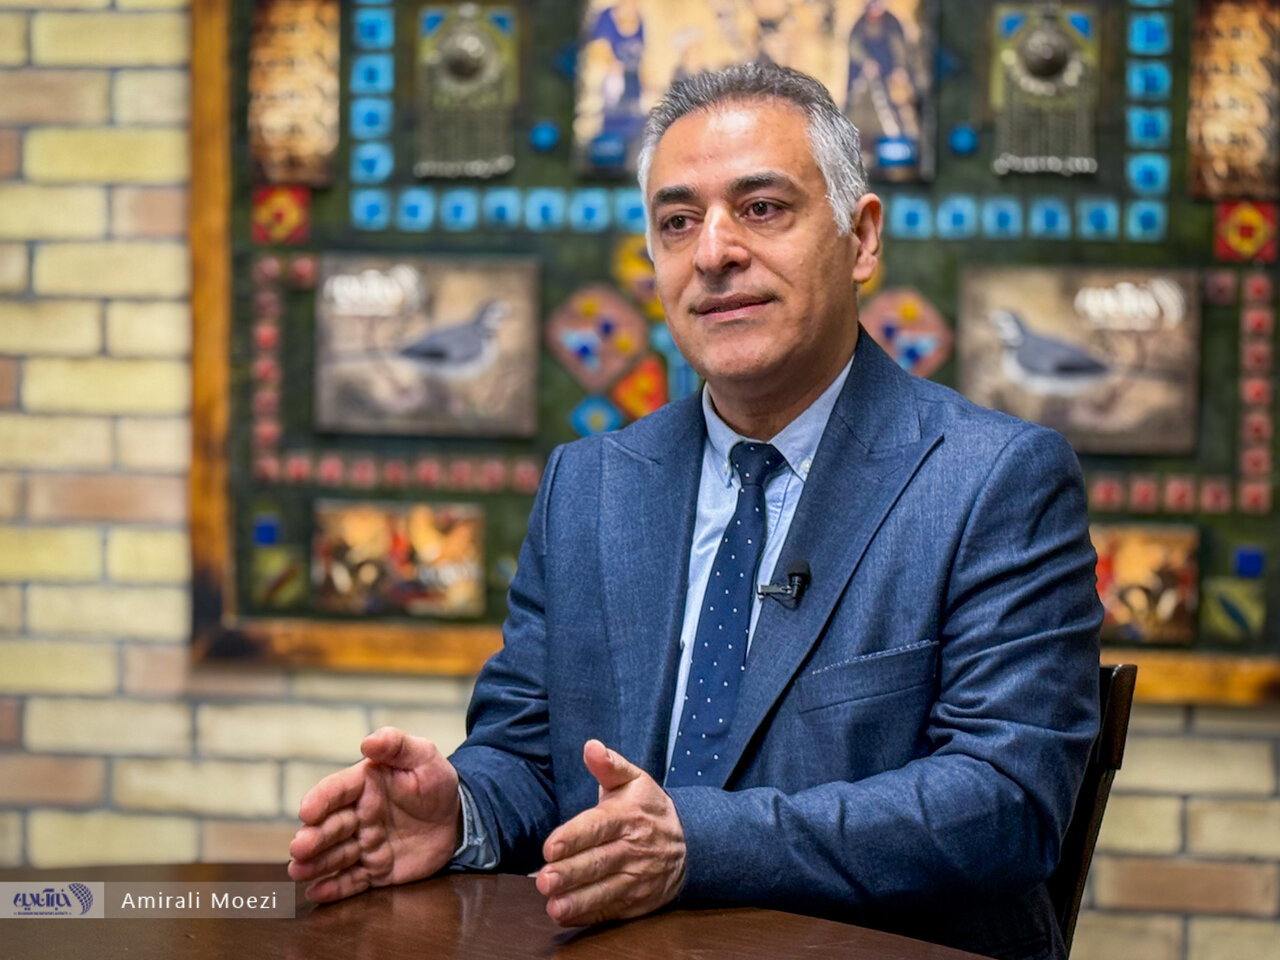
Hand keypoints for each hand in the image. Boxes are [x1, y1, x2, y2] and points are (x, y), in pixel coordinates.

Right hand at [288, 726, 460, 902]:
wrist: (457, 818)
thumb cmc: (435, 782)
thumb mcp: (423, 757)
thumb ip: (397, 745)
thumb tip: (368, 742)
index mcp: (364, 785)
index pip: (336, 790)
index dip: (321, 800)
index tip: (306, 811)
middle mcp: (358, 816)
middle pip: (330, 827)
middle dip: (313, 837)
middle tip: (299, 848)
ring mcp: (365, 845)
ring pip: (336, 855)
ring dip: (315, 864)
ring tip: (298, 871)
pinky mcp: (375, 870)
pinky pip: (353, 881)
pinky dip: (334, 888)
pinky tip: (316, 893)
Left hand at [535, 740, 685, 925]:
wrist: (691, 843)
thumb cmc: (649, 809)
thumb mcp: (635, 780)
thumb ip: (609, 766)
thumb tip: (591, 746)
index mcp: (628, 816)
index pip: (598, 827)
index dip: (573, 837)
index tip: (550, 847)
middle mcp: (634, 849)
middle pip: (598, 862)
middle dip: (570, 873)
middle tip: (544, 880)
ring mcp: (637, 878)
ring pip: (605, 891)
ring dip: (578, 900)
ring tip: (554, 906)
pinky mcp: (637, 901)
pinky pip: (611, 910)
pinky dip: (588, 915)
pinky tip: (567, 915)